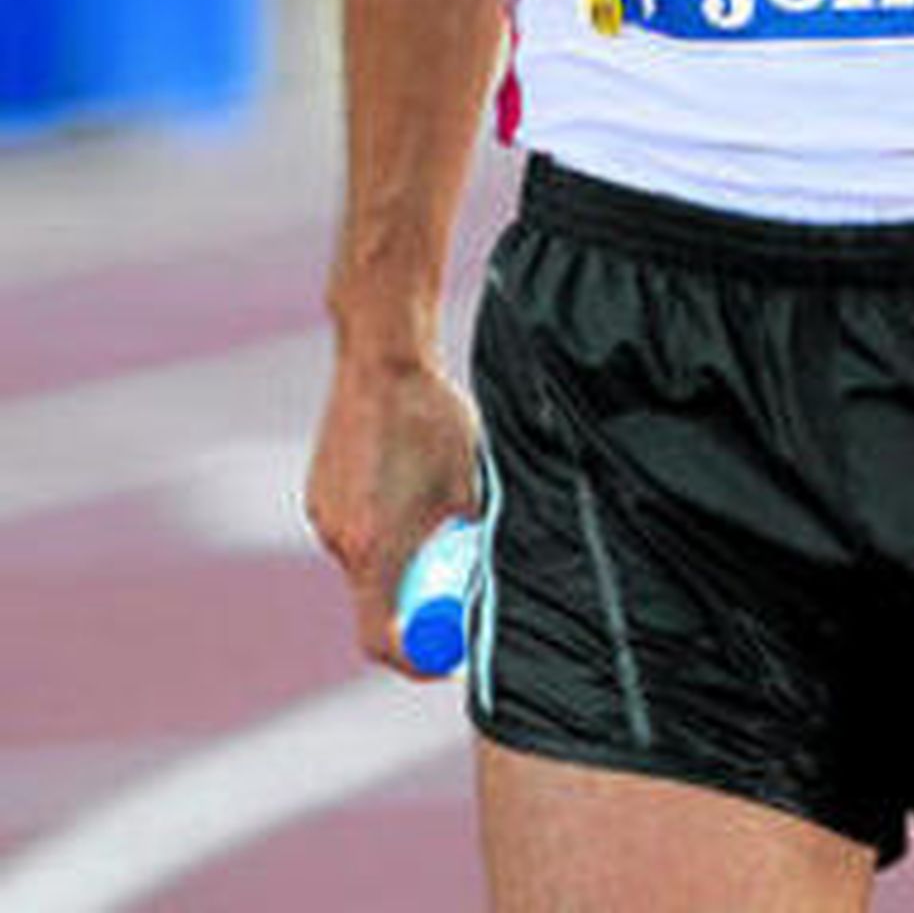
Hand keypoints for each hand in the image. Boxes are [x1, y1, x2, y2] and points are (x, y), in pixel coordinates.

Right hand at [305, 354, 478, 673]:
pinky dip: (383, 526)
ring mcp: (325, 513)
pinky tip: (407, 480)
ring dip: (401, 555)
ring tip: (434, 506)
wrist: (382, 355)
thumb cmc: (434, 416)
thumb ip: (476, 537)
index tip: (446, 655)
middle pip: (377, 600)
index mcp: (376, 548)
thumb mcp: (471, 484)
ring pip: (368, 560)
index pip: (382, 639)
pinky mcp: (320, 490)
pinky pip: (355, 529)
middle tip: (455, 571)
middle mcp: (341, 539)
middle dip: (416, 598)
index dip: (416, 659)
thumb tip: (495, 572)